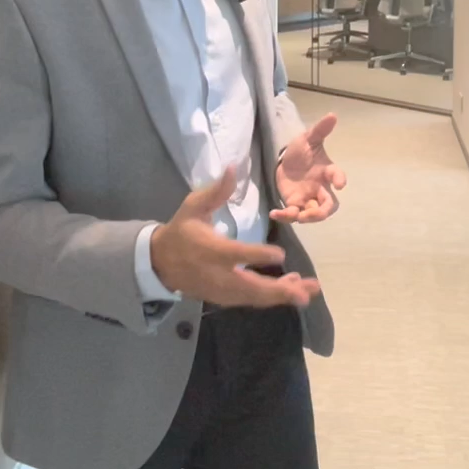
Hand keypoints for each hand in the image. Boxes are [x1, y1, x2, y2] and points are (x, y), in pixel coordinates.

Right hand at [150, 170, 319, 308]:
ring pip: (255, 297)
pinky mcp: (224, 298)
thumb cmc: (181, 231)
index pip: (237, 255)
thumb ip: (215, 191)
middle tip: (306, 289)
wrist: (160, 263)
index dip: (258, 256)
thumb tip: (232, 168)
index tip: (280, 255)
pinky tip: (291, 288)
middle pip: (252, 287)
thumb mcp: (193, 206)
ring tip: (308, 291)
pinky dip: (271, 297)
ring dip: (283, 295)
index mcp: (212, 250)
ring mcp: (222, 290)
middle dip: (281, 290)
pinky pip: (250, 300)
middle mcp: (219, 274)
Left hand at [272, 113, 346, 223]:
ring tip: (295, 215)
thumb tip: (332, 115)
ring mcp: (307, 198)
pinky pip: (292, 214)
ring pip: (312, 214)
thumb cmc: (301, 151)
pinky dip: (285, 216)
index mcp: (327, 172)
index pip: (337, 176)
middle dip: (322, 212)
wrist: (285, 160)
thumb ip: (320, 130)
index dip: (340, 180)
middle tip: (311, 213)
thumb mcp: (308, 139)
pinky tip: (274, 213)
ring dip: (306, 217)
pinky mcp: (293, 204)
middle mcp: (320, 188)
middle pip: (328, 205)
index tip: (340, 184)